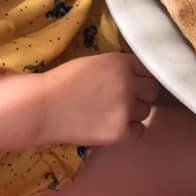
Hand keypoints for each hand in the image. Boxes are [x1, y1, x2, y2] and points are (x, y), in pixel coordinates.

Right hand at [45, 53, 161, 145]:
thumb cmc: (64, 81)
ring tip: (113, 112)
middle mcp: (129, 84)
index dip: (138, 76)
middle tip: (124, 98)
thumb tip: (136, 76)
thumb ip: (118, 67)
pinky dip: (130, 130)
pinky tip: (116, 126)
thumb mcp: (96, 62)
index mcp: (122, 63)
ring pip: (146, 111)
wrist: (43, 107)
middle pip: (152, 90)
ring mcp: (126, 109)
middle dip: (140, 93)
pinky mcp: (120, 132)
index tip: (131, 82)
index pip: (147, 69)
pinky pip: (139, 131)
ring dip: (134, 112)